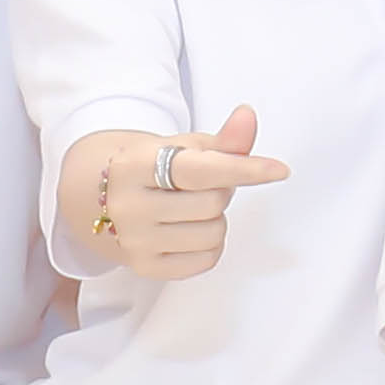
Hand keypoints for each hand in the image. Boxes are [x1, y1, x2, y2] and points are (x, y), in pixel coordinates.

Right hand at [93, 101, 290, 281]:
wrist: (106, 201)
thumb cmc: (155, 171)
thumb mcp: (184, 147)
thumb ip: (223, 140)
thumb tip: (247, 118)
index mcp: (134, 165)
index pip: (200, 170)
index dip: (244, 169)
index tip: (279, 170)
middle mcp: (128, 205)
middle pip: (212, 203)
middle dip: (220, 192)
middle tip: (200, 187)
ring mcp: (134, 240)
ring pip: (213, 234)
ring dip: (216, 220)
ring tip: (191, 209)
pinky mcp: (145, 267)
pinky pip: (206, 260)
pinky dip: (210, 245)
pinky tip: (188, 230)